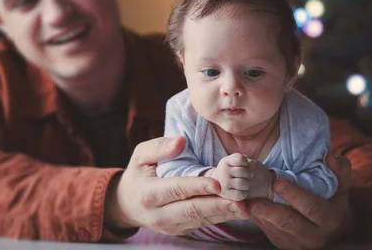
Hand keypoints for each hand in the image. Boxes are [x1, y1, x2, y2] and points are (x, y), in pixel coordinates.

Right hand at [105, 137, 248, 234]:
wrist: (127, 205)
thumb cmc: (138, 175)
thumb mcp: (140, 156)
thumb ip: (159, 147)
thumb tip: (180, 141)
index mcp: (149, 194)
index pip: (177, 189)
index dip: (198, 187)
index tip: (218, 184)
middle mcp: (159, 215)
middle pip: (193, 210)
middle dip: (218, 206)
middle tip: (240, 202)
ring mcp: (170, 226)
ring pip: (201, 220)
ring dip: (224, 214)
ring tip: (244, 207)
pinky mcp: (180, 231)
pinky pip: (202, 224)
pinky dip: (219, 217)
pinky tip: (234, 210)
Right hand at [209, 153, 250, 200]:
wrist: (220, 183)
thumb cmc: (234, 171)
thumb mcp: (236, 162)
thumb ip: (243, 160)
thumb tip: (250, 164)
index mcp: (226, 161)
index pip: (241, 159)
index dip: (246, 162)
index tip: (245, 165)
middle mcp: (223, 170)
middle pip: (243, 171)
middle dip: (248, 174)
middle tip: (247, 176)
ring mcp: (223, 183)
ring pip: (242, 183)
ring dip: (246, 184)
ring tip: (245, 184)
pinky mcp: (225, 194)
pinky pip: (240, 194)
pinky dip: (244, 194)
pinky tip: (241, 191)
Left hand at [248, 153, 352, 249]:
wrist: (330, 229)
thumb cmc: (332, 201)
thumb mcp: (340, 186)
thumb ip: (339, 170)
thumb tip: (330, 156)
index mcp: (330, 219)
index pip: (312, 208)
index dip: (295, 195)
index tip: (278, 182)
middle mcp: (315, 236)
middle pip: (290, 223)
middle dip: (271, 210)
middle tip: (254, 198)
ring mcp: (299, 243)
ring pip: (276, 229)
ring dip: (260, 216)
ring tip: (247, 202)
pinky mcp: (285, 245)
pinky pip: (269, 232)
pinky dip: (258, 219)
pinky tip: (249, 207)